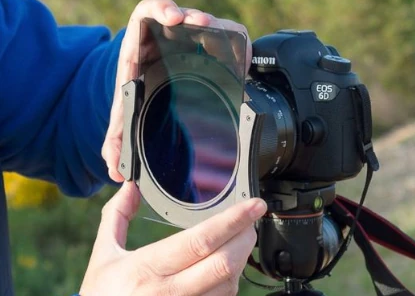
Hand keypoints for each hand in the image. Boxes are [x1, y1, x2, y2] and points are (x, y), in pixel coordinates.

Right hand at [79, 182, 266, 295]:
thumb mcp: (103, 255)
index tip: (253, 205)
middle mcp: (169, 294)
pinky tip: (227, 265)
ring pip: (229, 283)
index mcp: (147, 269)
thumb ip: (116, 217)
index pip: (200, 241)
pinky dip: (231, 279)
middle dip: (246, 236)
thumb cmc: (103, 295)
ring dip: (241, 257)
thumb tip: (129, 187)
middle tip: (253, 217)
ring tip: (241, 237)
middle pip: (224, 263)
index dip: (232, 221)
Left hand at [102, 0, 251, 181]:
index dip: (160, 11)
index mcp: (139, 48)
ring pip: (203, 27)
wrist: (146, 93)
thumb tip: (116, 170)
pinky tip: (241, 58)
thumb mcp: (124, 118)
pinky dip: (232, 43)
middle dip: (192, 18)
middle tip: (202, 25)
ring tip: (226, 42)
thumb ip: (116, 142)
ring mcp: (184, 44)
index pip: (147, 16)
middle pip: (179, 17)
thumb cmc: (135, 97)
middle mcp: (163, 41)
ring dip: (216, 30)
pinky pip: (221, 39)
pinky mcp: (202, 51)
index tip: (172, 19)